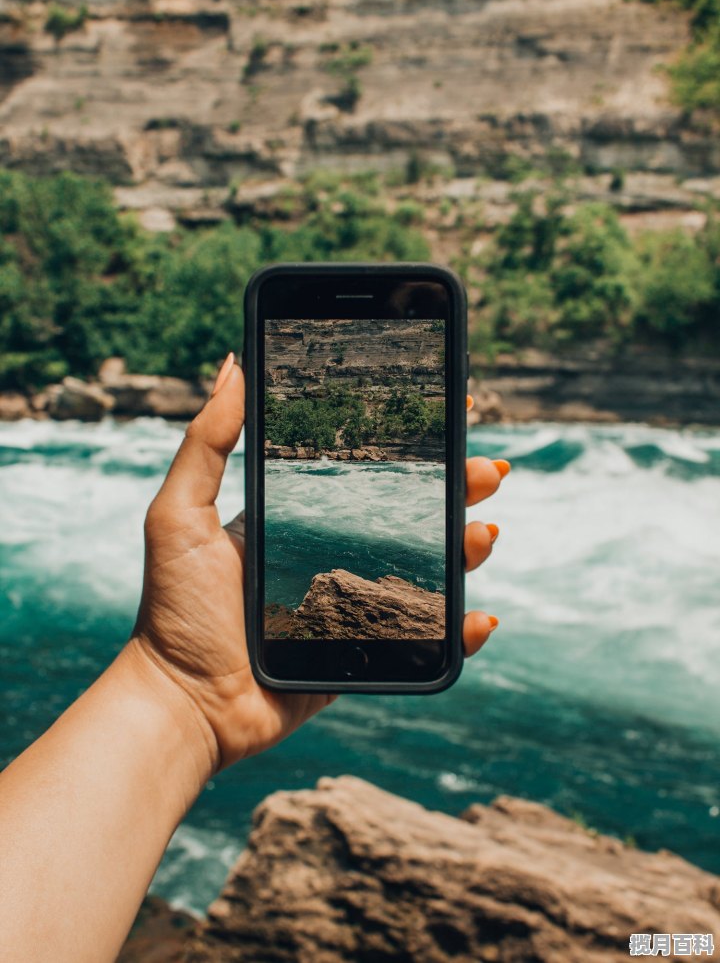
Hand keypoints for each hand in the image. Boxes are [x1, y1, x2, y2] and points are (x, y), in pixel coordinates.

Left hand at [131, 357, 508, 772]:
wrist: (184, 703)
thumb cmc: (174, 609)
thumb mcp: (180, 513)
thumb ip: (206, 443)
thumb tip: (232, 365)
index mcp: (300, 519)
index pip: (367, 469)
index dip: (411, 442)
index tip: (448, 405)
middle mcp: (332, 556)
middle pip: (411, 514)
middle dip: (457, 488)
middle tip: (487, 470)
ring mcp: (352, 606)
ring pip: (428, 570)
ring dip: (467, 549)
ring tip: (483, 532)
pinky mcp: (363, 655)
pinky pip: (424, 640)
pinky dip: (458, 629)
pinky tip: (480, 615)